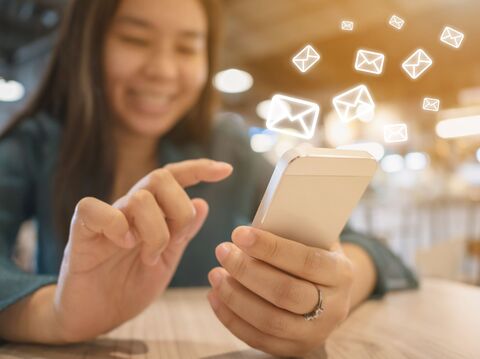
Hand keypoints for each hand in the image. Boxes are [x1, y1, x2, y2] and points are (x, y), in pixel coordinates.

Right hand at [54, 159, 232, 342]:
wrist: (95, 316)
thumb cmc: (129, 285)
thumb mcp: (166, 260)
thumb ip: (183, 233)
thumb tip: (203, 203)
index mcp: (152, 212)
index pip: (175, 177)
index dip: (199, 169)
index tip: (227, 170)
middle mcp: (130, 208)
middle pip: (160, 177)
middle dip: (180, 208)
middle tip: (176, 240)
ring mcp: (106, 218)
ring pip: (139, 198)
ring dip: (155, 231)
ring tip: (150, 257)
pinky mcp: (81, 232)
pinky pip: (93, 209)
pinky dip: (116, 224)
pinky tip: (125, 244)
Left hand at [207, 227, 353, 356]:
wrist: (328, 291)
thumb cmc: (312, 253)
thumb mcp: (312, 238)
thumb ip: (289, 231)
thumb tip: (251, 228)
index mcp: (341, 272)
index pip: (306, 261)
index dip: (270, 248)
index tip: (239, 234)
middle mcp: (333, 307)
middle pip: (285, 293)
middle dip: (247, 271)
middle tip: (223, 251)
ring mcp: (315, 333)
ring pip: (269, 320)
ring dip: (234, 296)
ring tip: (216, 274)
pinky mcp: (294, 350)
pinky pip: (257, 338)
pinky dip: (231, 317)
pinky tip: (215, 296)